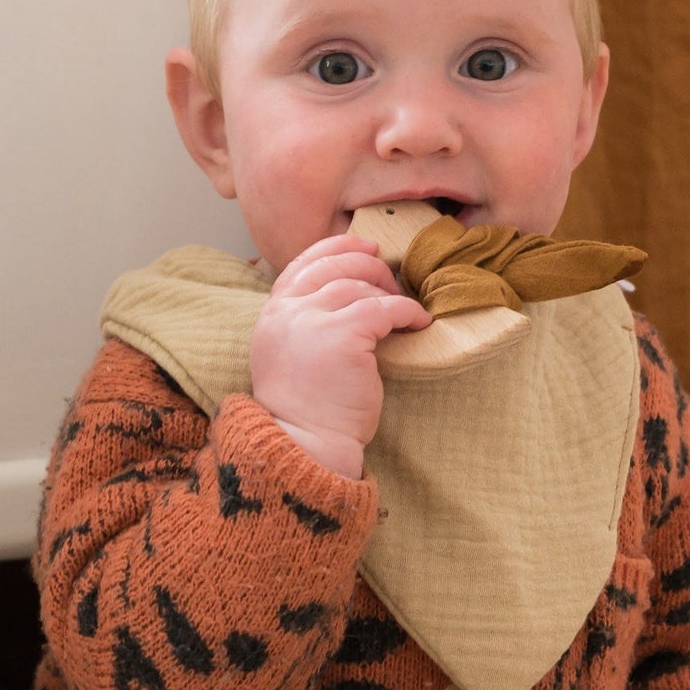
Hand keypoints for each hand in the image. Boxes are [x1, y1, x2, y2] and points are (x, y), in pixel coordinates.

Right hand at [249, 233, 430, 476]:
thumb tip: (348, 292)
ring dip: (388, 292)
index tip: (365, 246)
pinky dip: (406, 311)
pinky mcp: (343, 335)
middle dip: (369, 265)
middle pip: (333, 265)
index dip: (337, 248)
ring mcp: (312, 320)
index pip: (303, 263)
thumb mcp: (291, 354)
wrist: (305, 443)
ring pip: (358, 285)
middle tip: (391, 280)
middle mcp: (287, 311)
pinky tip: (418, 322)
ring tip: (402, 310)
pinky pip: (383, 308)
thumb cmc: (305, 408)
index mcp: (272, 314)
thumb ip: (305, 321)